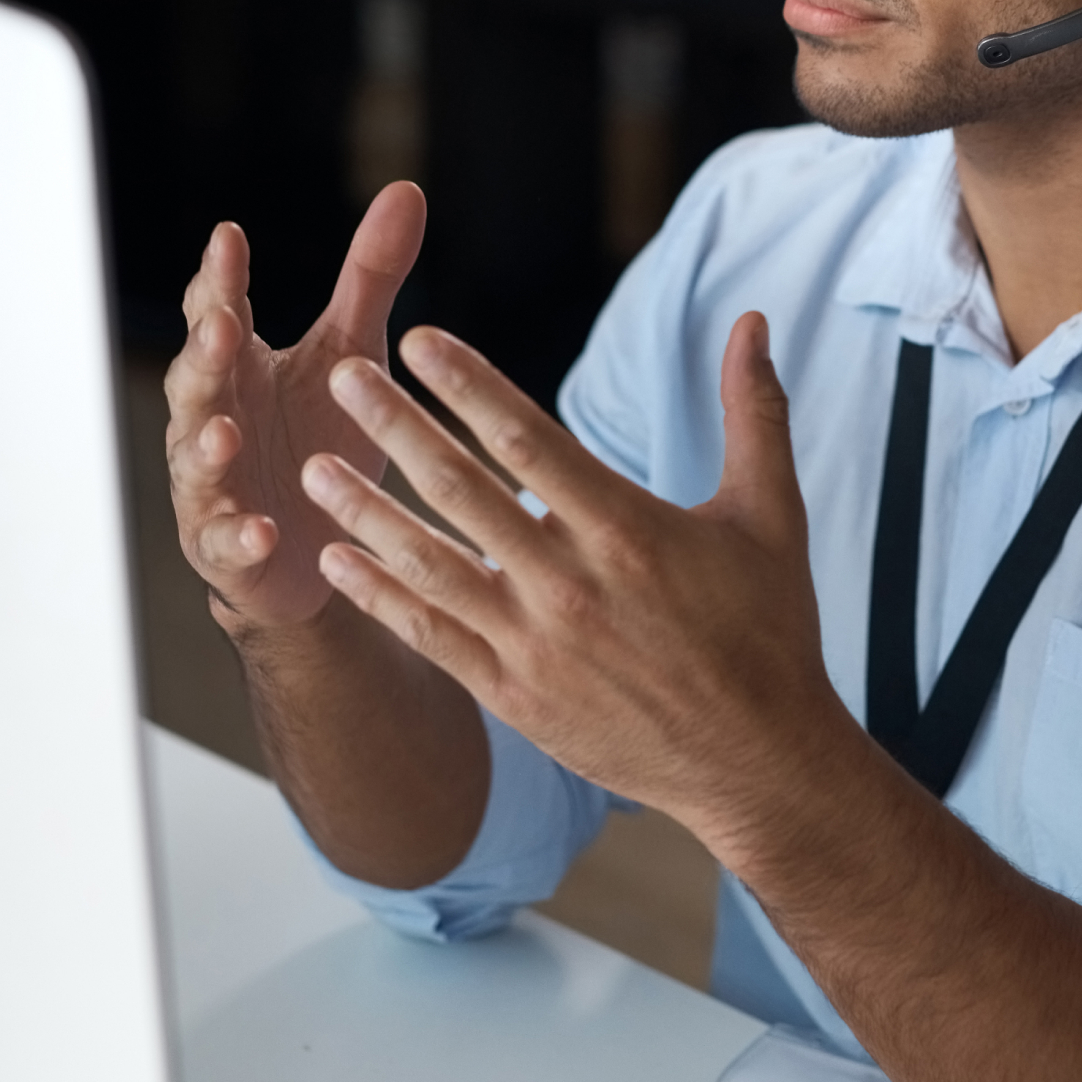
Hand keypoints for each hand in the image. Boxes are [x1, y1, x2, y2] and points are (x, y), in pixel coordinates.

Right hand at [165, 182, 426, 628]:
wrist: (321, 547)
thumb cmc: (323, 435)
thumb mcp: (352, 352)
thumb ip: (368, 277)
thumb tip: (406, 189)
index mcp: (241, 367)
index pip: (219, 311)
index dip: (220, 277)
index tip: (229, 237)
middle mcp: (215, 419)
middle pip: (197, 380)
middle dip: (205, 354)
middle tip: (223, 325)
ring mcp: (215, 486)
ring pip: (196, 462)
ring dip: (205, 447)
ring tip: (224, 432)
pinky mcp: (230, 550)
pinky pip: (226, 543)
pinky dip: (240, 536)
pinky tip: (263, 529)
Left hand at [299, 312, 843, 837]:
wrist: (757, 761)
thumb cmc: (768, 629)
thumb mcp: (770, 513)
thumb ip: (753, 412)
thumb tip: (752, 320)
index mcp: (628, 530)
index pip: (528, 438)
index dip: (468, 384)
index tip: (420, 339)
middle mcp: (571, 583)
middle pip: (462, 490)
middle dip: (395, 427)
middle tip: (342, 376)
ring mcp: (536, 645)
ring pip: (430, 564)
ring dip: (365, 512)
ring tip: (311, 468)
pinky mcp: (516, 696)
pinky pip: (433, 637)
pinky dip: (381, 597)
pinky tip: (339, 560)